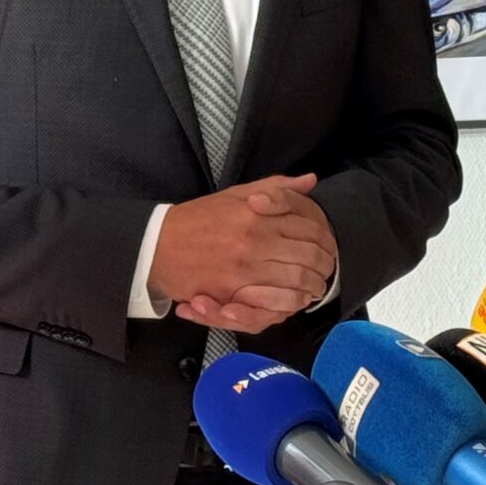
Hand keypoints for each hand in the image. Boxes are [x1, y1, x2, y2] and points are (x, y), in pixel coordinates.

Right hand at [151, 175, 334, 328]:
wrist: (158, 244)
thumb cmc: (199, 218)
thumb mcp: (237, 194)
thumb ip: (276, 188)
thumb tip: (309, 181)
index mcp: (259, 215)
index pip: (309, 228)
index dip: (325, 239)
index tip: (327, 245)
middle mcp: (255, 241)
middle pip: (309, 256)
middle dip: (323, 265)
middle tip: (326, 269)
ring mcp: (244, 269)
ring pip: (297, 281)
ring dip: (312, 286)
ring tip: (314, 286)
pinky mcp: (232, 292)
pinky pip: (274, 303)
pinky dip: (290, 303)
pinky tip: (294, 300)